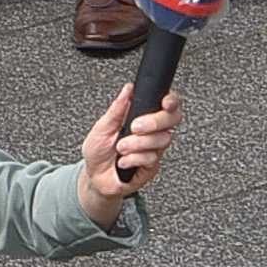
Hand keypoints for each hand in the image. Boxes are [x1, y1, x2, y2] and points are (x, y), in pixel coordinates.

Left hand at [80, 84, 177, 224]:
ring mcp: (154, 149)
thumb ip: (117, 108)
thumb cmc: (98, 150)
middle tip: (134, 127)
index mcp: (143, 117)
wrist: (94, 177)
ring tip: (120, 148)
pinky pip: (151, 158)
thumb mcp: (103, 126)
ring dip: (137, 143)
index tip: (165, 103)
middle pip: (172, 120)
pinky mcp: (152, 166)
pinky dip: (133, 158)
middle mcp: (153, 132)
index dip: (171, 101)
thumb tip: (128, 89)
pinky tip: (123, 161)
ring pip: (161, 139)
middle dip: (154, 122)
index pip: (167, 105)